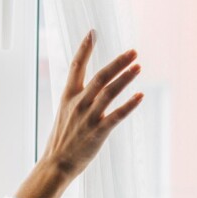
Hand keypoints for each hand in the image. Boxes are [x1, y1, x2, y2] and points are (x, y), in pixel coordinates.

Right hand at [40, 29, 142, 179]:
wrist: (56, 164)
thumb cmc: (62, 139)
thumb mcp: (65, 113)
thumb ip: (78, 98)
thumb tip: (92, 87)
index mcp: (68, 96)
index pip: (76, 66)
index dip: (85, 49)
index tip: (93, 33)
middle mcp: (78, 103)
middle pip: (100, 76)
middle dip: (118, 62)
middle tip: (133, 51)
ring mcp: (88, 117)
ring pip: (109, 92)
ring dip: (125, 78)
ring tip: (138, 66)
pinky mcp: (98, 132)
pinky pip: (116, 115)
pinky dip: (129, 105)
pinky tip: (140, 95)